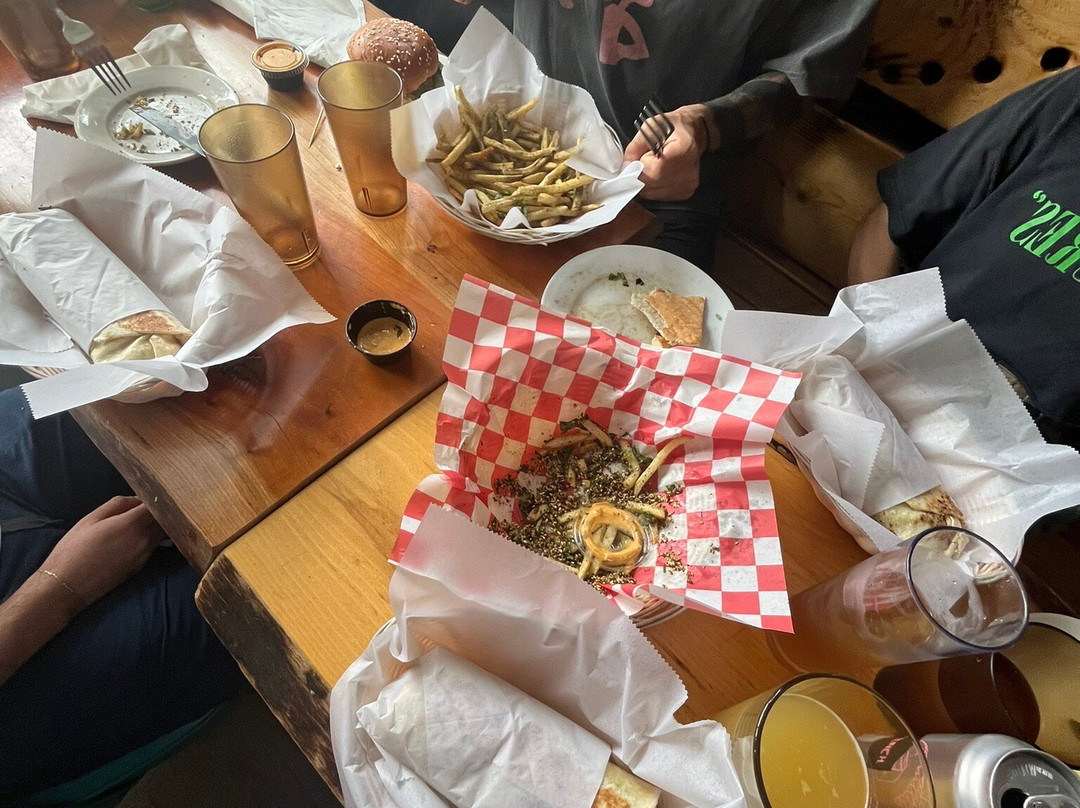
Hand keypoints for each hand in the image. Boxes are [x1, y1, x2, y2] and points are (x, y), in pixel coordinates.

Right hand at [41, 496, 164, 611]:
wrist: (67, 586)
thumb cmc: (74, 550)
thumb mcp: (91, 519)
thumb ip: (118, 504)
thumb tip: (137, 499)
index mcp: (132, 524)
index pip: (160, 505)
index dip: (157, 497)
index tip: (151, 492)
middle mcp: (144, 540)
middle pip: (166, 519)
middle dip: (159, 509)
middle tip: (146, 503)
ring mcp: (145, 555)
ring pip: (163, 532)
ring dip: (157, 523)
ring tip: (139, 518)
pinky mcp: (142, 566)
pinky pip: (154, 544)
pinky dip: (152, 536)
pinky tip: (135, 534)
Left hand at [623, 104, 714, 201]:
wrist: (695, 132)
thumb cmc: (674, 127)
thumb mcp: (652, 127)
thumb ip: (635, 146)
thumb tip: (625, 165)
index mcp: (683, 148)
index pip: (652, 169)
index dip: (639, 165)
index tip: (637, 158)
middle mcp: (689, 169)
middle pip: (652, 184)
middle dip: (640, 174)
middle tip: (644, 161)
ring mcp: (688, 183)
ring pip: (653, 193)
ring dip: (647, 182)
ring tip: (654, 166)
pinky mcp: (687, 192)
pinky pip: (660, 196)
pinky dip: (655, 187)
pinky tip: (660, 173)